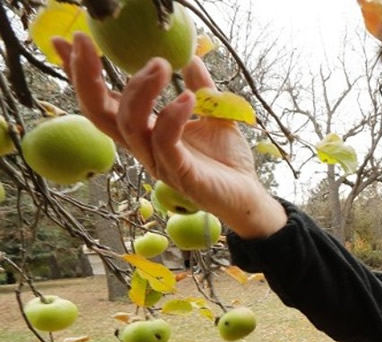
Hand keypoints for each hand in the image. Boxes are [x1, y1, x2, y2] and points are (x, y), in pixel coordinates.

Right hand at [52, 32, 285, 237]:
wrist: (248, 194)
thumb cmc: (227, 161)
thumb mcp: (213, 113)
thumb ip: (200, 85)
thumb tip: (190, 56)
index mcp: (145, 133)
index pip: (103, 103)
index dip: (81, 75)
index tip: (67, 42)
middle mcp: (144, 148)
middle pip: (99, 115)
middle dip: (87, 78)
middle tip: (85, 43)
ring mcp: (159, 163)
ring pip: (128, 125)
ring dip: (140, 90)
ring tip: (161, 65)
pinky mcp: (180, 174)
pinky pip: (165, 142)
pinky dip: (172, 116)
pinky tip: (187, 98)